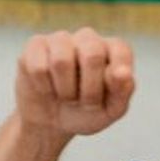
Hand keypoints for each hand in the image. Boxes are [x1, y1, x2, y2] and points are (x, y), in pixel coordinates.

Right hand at [15, 27, 134, 136]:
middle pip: (92, 55)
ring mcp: (61, 39)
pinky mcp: (35, 45)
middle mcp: (89, 38)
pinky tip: (47, 89)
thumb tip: (124, 73)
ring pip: (61, 61)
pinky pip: (38, 67)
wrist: (52, 123)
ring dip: (65, 91)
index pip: (121, 52)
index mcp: (114, 49)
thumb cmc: (87, 112)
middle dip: (90, 90)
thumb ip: (123, 91)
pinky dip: (45, 88)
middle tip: (86, 103)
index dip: (114, 82)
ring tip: (66, 96)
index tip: (107, 98)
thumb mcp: (111, 110)